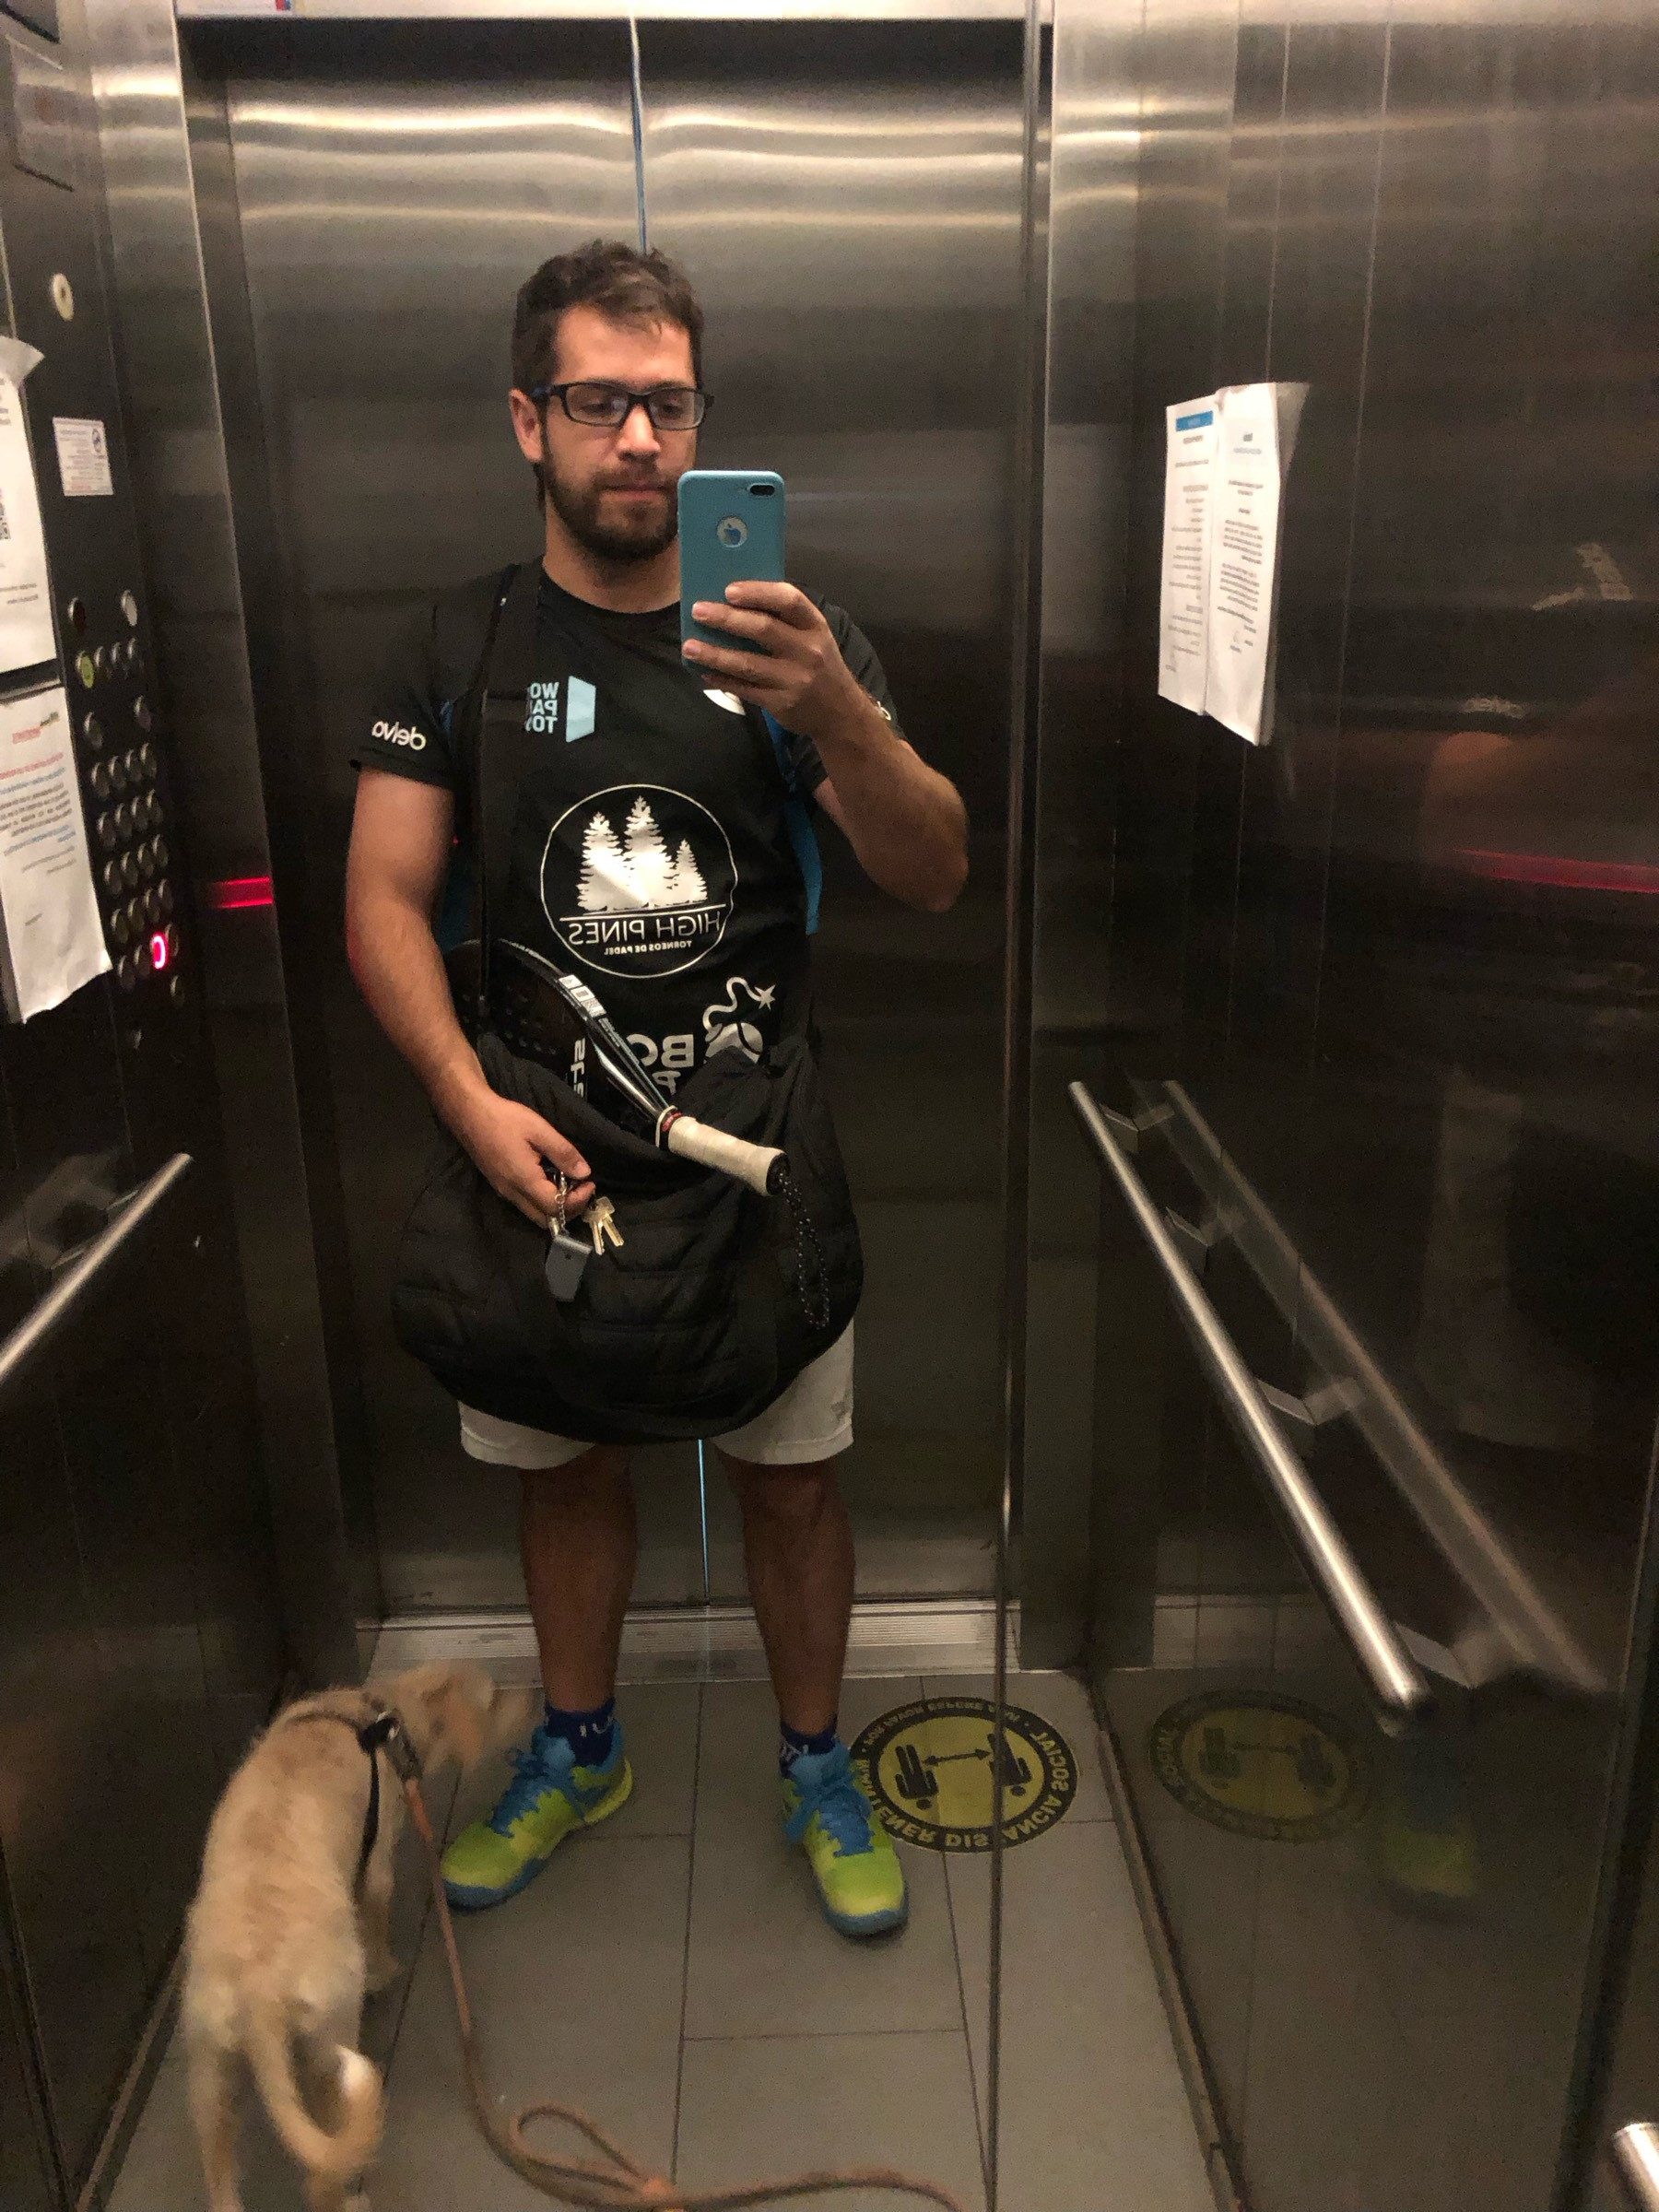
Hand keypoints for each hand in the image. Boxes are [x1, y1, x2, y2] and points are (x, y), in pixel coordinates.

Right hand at [450, 1089, 593, 1228]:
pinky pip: (525, 1204)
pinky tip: (551, 1180)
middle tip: (582, 1189)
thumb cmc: (504, 1119)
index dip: (577, 1201)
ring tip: (570, 1185)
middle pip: (545, 1220)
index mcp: (524, 1180)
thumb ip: (563, 1153)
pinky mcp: (500, 1186)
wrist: (469, 1114)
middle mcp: (512, 1192)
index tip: (589, 1183)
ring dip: (556, 1207)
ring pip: (535, 1214)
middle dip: (569, 1210)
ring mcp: (504, 1191)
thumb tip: (584, 1172)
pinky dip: (543, 1200)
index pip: (555, 1207)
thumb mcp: (539, 1130)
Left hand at [681, 582, 865, 741]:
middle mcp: (808, 651)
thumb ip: (784, 619)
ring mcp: (795, 679)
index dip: (758, 592)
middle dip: (727, 619)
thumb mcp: (814, 636)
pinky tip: (704, 672)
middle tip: (698, 611)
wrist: (841, 713)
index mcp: (815, 625)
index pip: (789, 600)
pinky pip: (745, 689)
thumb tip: (733, 601)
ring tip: (689, 646)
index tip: (729, 589)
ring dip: (715, 654)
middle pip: (763, 629)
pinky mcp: (782, 704)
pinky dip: (722, 680)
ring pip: (748, 663)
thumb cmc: (819, 664)